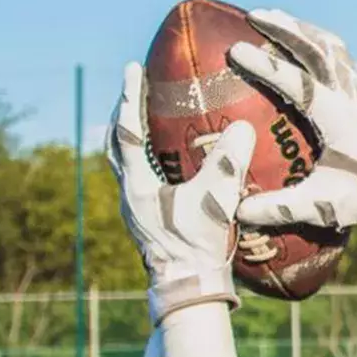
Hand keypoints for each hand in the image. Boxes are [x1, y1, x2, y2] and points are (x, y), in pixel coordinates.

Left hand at [107, 62, 254, 356]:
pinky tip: (165, 159)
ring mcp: (134, 209)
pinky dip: (144, 159)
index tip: (133, 68)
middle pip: (114, 144)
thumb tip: (242, 127)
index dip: (130, 97)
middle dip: (122, 114)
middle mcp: (129, 194)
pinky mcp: (145, 220)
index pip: (128, 130)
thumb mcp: (216, 200)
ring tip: (144, 118)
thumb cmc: (198, 245)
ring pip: (122, 162)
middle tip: (134, 89)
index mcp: (138, 184)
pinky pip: (136, 178)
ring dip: (129, 137)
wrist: (189, 289)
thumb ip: (228, 163)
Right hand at [227, 9, 356, 231]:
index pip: (301, 85)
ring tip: (267, 16)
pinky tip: (294, 34)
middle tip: (252, 15)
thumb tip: (238, 211)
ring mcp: (356, 88)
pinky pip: (335, 52)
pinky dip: (313, 37)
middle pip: (318, 50)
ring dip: (299, 28)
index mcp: (339, 120)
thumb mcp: (324, 206)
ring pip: (328, 45)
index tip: (237, 52)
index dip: (269, 67)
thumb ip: (282, 208)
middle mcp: (349, 96)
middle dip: (285, 29)